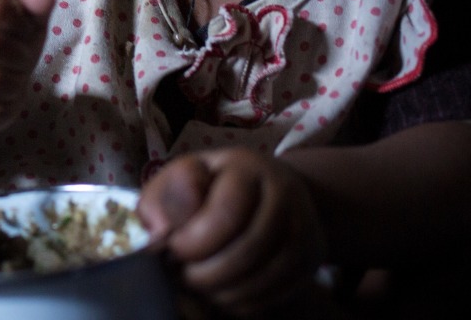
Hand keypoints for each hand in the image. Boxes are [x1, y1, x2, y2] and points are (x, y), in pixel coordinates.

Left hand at [138, 149, 326, 314]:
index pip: (227, 214)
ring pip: (266, 276)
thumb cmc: (214, 185)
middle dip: (206, 273)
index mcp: (248, 167)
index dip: (194, 241)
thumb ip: (163, 198)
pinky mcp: (311, 259)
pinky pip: (278, 294)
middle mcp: (285, 194)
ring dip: (224, 291)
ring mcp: (304, 228)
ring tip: (199, 286)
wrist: (272, 190)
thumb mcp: (183, 178)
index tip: (172, 250)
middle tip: (181, 276)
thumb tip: (160, 232)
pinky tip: (222, 293)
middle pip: (249, 249)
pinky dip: (244, 302)